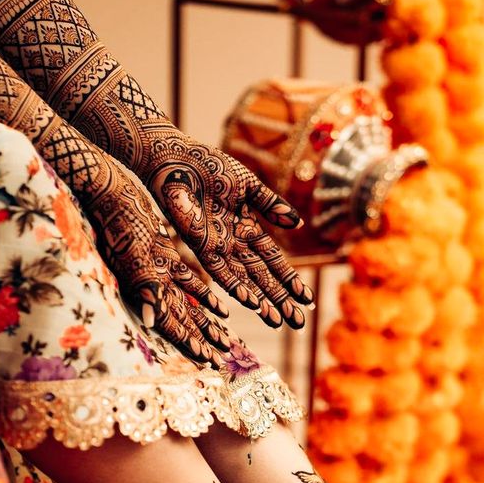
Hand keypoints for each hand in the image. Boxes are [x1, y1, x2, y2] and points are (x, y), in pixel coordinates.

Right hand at [87, 163, 229, 366]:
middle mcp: (152, 286)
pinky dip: (205, 296)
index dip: (187, 342)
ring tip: (227, 341)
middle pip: (181, 320)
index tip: (207, 360)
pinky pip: (189, 282)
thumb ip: (144, 287)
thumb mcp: (133, 255)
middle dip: (202, 340)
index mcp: (144, 289)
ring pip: (188, 304)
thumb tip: (151, 321)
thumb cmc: (118, 224)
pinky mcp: (165, 258)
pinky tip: (223, 310)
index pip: (169, 323)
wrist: (110, 196)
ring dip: (206, 323)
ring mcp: (160, 273)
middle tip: (223, 359)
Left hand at [147, 135, 313, 328]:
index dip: (290, 280)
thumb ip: (271, 205)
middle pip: (263, 277)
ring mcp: (218, 247)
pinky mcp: (200, 245)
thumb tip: (298, 223)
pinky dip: (237, 287)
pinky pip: (221, 272)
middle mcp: (234, 244)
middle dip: (281, 300)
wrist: (177, 160)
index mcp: (247, 228)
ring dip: (262, 301)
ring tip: (278, 320)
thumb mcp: (248, 186)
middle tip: (298, 322)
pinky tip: (251, 303)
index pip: (274, 261)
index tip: (307, 300)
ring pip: (245, 281)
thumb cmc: (209, 167)